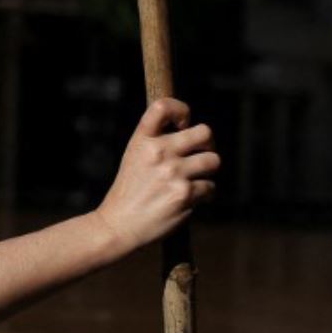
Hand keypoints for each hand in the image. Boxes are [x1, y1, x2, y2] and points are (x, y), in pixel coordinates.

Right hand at [92, 98, 218, 252]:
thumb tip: (190, 132)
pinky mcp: (185, 194)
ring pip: (213, 160)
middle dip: (208, 144)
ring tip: (195, 180)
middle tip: (200, 154)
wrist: (118, 226)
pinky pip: (210, 187)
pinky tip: (189, 199)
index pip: (163, 106)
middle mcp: (157, 152)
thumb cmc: (129, 192)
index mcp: (142, 140)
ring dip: (208, 171)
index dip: (181, 110)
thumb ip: (156, 142)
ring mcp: (173, 173)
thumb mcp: (133, 157)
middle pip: (204, 132)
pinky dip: (204, 194)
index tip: (183, 125)